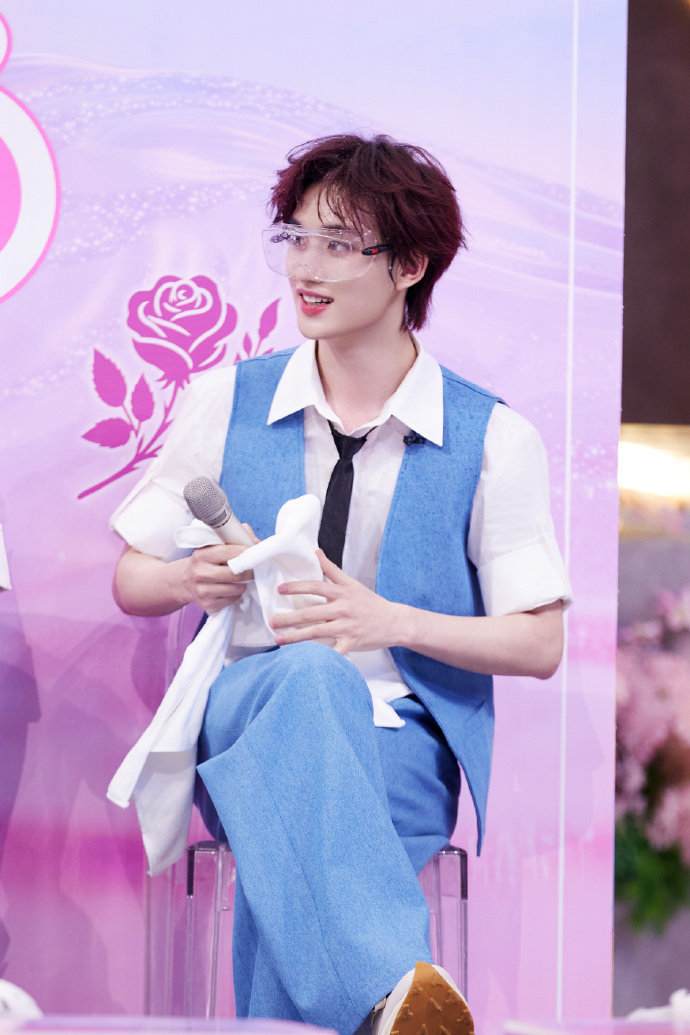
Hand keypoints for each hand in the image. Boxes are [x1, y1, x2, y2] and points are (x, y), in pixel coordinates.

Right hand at [182, 538, 254, 612]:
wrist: (186, 581)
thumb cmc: (207, 561)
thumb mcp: (214, 546)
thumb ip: (235, 539)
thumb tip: (256, 543)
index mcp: (202, 555)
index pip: (229, 552)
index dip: (246, 553)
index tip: (255, 553)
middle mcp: (200, 573)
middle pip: (235, 574)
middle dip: (250, 571)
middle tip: (255, 569)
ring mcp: (203, 590)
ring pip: (236, 589)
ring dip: (244, 584)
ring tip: (242, 579)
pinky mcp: (208, 604)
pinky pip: (233, 599)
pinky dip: (237, 594)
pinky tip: (232, 588)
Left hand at [270, 550, 404, 653]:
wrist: (394, 622)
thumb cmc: (371, 603)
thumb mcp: (352, 584)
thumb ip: (332, 570)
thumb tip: (316, 552)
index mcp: (342, 593)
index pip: (315, 587)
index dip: (297, 587)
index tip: (280, 590)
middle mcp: (343, 609)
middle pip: (311, 613)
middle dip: (289, 617)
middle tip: (271, 620)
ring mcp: (347, 627)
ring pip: (316, 632)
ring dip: (295, 636)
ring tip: (278, 639)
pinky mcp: (351, 643)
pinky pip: (333, 652)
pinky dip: (321, 657)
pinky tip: (305, 660)